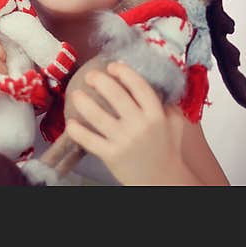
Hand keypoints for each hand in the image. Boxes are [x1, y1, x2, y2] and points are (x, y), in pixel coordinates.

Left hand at [65, 61, 194, 184]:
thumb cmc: (167, 149)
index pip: (139, 86)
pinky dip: (77, 131)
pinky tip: (70, 123)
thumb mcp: (174, 123)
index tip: (112, 66)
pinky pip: (89, 140)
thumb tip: (153, 80)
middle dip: (99, 80)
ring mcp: (124, 141)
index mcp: (156, 115)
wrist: (162, 181)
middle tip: (90, 76)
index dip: (124, 72)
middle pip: (115, 95)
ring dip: (83, 102)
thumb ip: (166, 103)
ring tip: (76, 94)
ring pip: (97, 116)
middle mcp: (140, 125)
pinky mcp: (111, 155)